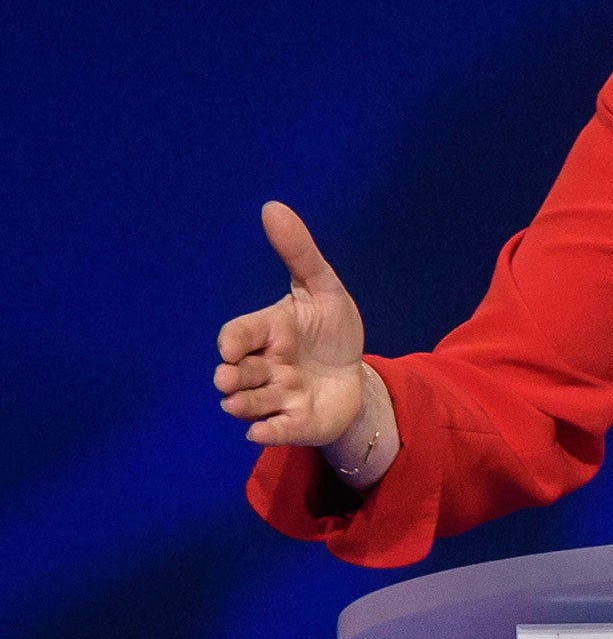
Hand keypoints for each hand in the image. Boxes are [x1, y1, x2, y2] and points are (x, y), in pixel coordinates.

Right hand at [215, 201, 366, 446]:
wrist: (356, 374)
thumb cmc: (331, 330)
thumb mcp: (324, 287)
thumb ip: (299, 252)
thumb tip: (272, 206)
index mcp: (267, 333)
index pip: (235, 336)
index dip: (231, 342)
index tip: (232, 348)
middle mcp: (264, 367)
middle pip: (236, 374)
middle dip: (232, 376)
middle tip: (232, 376)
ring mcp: (276, 398)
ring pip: (248, 404)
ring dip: (246, 402)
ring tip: (245, 401)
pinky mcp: (293, 424)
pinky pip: (272, 432)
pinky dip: (265, 432)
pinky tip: (262, 431)